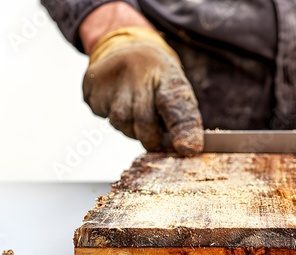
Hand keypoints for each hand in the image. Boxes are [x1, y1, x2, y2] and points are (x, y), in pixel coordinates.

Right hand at [83, 26, 202, 155]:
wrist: (128, 48)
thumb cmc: (158, 80)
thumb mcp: (177, 91)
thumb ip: (183, 120)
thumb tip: (188, 149)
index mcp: (168, 77)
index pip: (175, 105)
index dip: (182, 129)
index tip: (189, 149)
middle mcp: (139, 73)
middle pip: (144, 122)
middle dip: (151, 137)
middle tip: (155, 135)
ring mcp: (113, 77)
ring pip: (121, 123)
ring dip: (130, 128)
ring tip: (135, 110)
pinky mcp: (92, 84)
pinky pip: (102, 115)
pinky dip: (112, 117)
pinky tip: (117, 102)